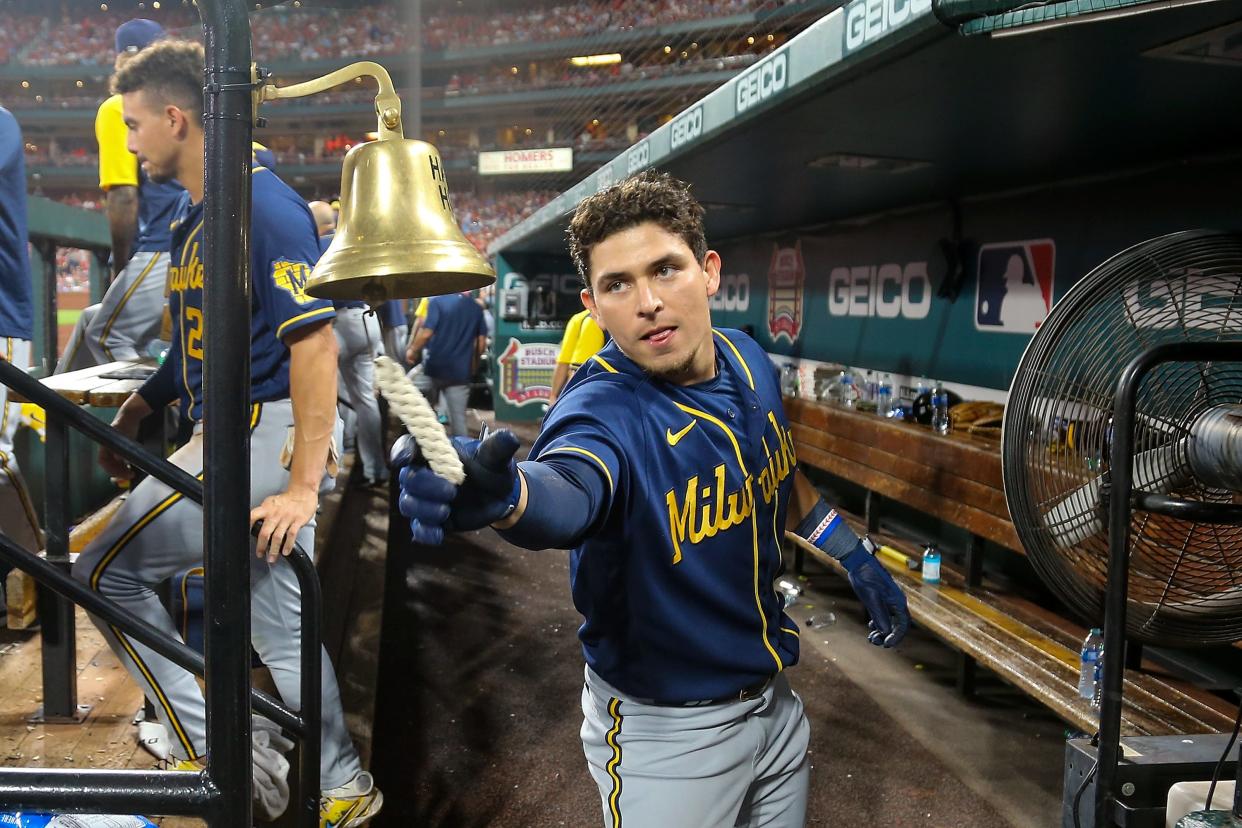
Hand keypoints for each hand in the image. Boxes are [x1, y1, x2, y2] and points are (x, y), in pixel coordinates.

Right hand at [100, 399, 145, 479]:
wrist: (130, 415)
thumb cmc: (126, 423)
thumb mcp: (124, 433)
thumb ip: (121, 444)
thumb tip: (117, 459)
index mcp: (105, 445)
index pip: (103, 461)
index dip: (111, 470)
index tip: (122, 474)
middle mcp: (107, 448)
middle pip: (109, 465)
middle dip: (117, 472)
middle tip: (130, 476)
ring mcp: (113, 449)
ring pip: (114, 465)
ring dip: (121, 471)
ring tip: (132, 473)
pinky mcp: (120, 449)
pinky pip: (120, 462)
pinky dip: (124, 466)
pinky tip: (132, 468)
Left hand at [250, 487, 317, 562]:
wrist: (303, 492)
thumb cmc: (286, 499)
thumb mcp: (270, 502)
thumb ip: (262, 513)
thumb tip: (252, 524)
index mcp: (266, 508)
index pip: (252, 517)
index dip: (247, 527)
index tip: (244, 538)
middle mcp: (275, 513)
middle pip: (265, 532)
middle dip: (261, 546)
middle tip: (260, 554)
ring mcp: (287, 517)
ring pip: (277, 536)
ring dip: (274, 550)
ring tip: (271, 558)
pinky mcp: (298, 520)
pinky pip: (292, 535)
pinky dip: (288, 545)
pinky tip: (285, 552)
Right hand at [392, 430, 520, 544]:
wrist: (499, 495)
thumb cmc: (492, 468)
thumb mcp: (497, 458)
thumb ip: (498, 448)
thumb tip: (510, 437)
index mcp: (435, 451)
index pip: (409, 446)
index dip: (402, 451)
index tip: (405, 458)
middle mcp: (423, 473)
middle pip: (408, 479)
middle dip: (425, 486)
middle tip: (451, 492)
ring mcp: (423, 498)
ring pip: (409, 504)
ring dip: (425, 510)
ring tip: (446, 511)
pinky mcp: (430, 520)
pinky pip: (419, 529)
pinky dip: (426, 533)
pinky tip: (439, 535)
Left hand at [840, 545, 909, 646]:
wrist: (858, 561)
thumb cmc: (865, 577)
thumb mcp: (872, 600)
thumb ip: (880, 616)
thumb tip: (886, 633)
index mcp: (897, 601)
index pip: (903, 625)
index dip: (896, 637)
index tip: (885, 644)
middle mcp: (896, 601)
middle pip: (897, 625)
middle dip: (887, 636)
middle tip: (874, 641)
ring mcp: (889, 600)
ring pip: (890, 621)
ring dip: (882, 631)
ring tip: (871, 637)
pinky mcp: (881, 598)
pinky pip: (884, 615)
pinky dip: (878, 623)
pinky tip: (871, 626)